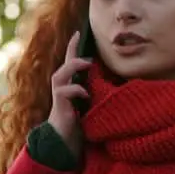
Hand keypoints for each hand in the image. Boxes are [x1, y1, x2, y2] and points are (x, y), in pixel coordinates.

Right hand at [47, 31, 91, 156]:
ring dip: (73, 67)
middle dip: (72, 51)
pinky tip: (86, 93)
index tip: (78, 32)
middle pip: (65, 63)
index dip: (73, 46)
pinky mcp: (59, 106)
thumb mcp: (91, 103)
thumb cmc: (80, 122)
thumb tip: (115, 82)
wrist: (66, 141)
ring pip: (60, 74)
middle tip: (81, 40)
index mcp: (70, 84)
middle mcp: (62, 87)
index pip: (70, 61)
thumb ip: (96, 91)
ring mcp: (59, 96)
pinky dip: (76, 90)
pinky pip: (64, 92)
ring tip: (87, 64)